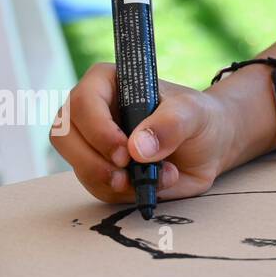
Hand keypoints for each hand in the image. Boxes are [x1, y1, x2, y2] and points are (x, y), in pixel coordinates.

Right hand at [51, 62, 236, 204]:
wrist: (211, 145)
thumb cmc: (199, 117)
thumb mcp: (193, 113)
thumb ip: (170, 125)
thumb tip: (137, 149)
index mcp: (109, 83)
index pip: (82, 101)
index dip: (97, 129)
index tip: (124, 151)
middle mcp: (93, 112)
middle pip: (64, 136)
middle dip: (93, 161)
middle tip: (126, 174)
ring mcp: (94, 144)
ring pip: (80, 167)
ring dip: (115, 181)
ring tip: (158, 176)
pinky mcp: (103, 171)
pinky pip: (98, 188)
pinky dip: (125, 193)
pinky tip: (155, 184)